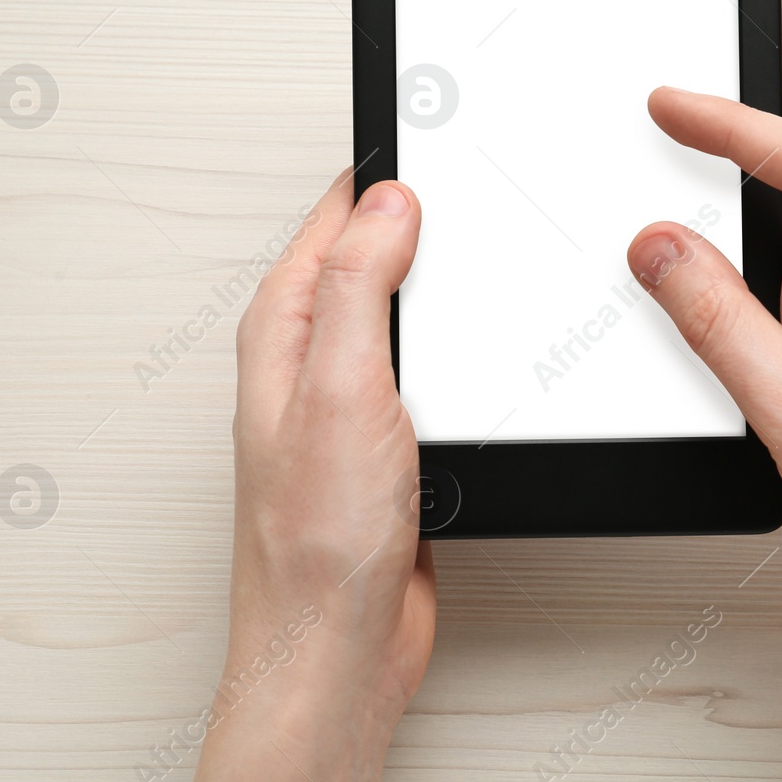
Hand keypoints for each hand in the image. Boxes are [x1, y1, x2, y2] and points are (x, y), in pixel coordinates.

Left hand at [181, 172, 433, 781]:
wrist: (339, 645)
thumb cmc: (316, 540)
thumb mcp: (339, 390)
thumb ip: (359, 288)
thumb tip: (387, 201)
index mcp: (286, 327)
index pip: (338, 215)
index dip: (388, 171)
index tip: (442, 136)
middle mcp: (316, 355)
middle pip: (377, 253)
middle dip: (428, 218)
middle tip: (481, 180)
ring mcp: (358, 397)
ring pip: (413, 311)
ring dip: (451, 284)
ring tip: (493, 244)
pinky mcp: (399, 437)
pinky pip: (437, 366)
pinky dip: (466, 346)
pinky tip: (495, 347)